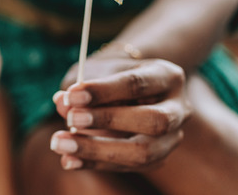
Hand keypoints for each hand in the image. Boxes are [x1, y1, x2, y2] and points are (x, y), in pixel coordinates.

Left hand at [51, 54, 189, 170]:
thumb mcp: (94, 72)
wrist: (125, 88)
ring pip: (144, 153)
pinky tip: (68, 159)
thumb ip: (80, 87)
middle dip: (109, 120)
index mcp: (166, 76)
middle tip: (71, 119)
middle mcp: (177, 108)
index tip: (71, 95)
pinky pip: (128, 167)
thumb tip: (62, 103)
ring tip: (60, 143)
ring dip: (97, 150)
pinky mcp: (157, 158)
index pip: (137, 83)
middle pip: (153, 121)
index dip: (103, 91)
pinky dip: (95, 163)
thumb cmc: (108, 75)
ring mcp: (172, 137)